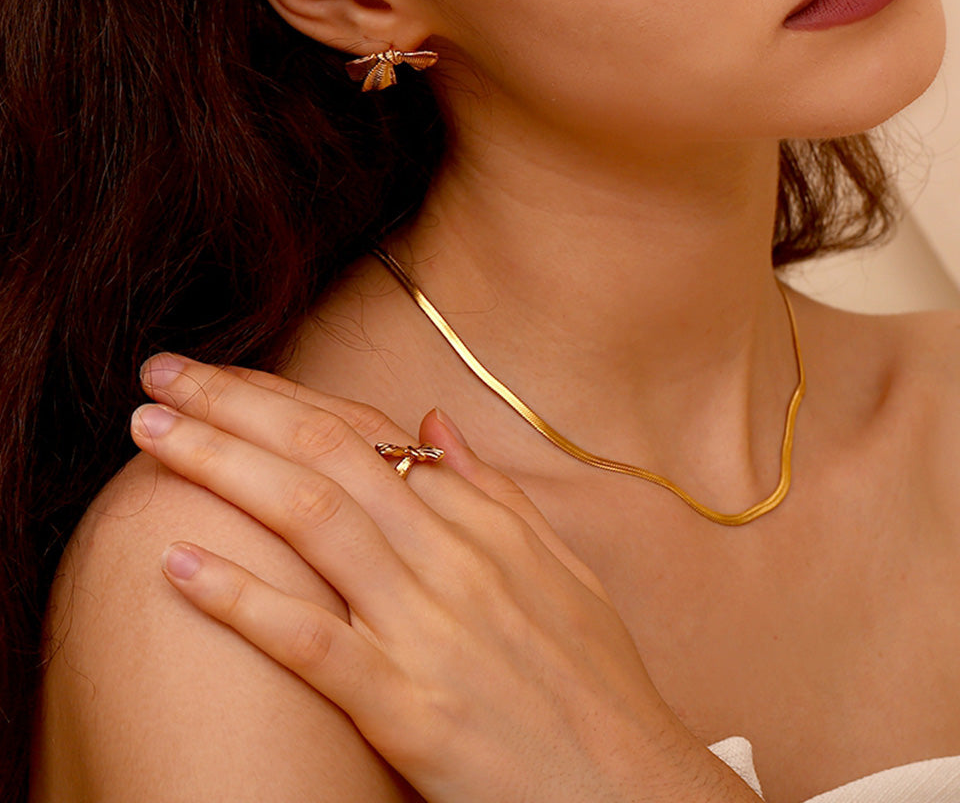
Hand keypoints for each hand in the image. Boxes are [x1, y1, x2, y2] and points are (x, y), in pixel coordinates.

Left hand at [132, 357, 757, 802]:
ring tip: (150, 435)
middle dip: (234, 407)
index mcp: (481, 522)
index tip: (220, 375)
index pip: (364, 436)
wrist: (632, 789)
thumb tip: (432, 423)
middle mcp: (449, 558)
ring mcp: (428, 629)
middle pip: (324, 458)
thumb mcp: (559, 567)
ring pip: (310, 521)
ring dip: (222, 468)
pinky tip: (176, 564)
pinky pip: (312, 641)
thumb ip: (491, 491)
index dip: (283, 398)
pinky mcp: (408, 707)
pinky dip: (241, 598)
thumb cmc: (593, 681)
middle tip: (158, 376)